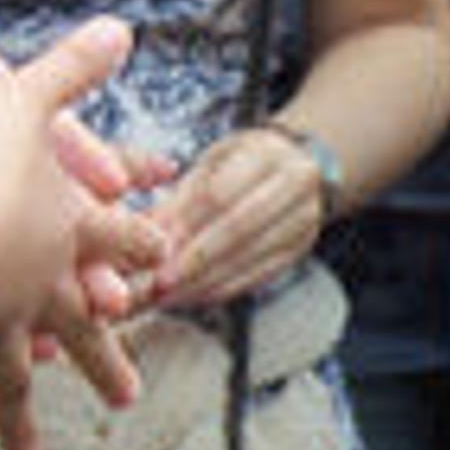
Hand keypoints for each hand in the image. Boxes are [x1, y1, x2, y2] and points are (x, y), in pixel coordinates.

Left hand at [150, 126, 330, 310]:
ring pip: (248, 258)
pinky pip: (258, 276)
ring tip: (170, 294)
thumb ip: (184, 194)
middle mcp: (294, 188)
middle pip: (237, 230)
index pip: (220, 194)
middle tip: (160, 281)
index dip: (185, 223)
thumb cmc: (243, 160)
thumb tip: (146, 228)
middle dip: (194, 259)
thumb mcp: (214, 161)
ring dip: (205, 281)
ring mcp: (302, 222)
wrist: (298, 166)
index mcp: (268, 155)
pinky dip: (223, 288)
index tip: (153, 246)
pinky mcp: (298, 251)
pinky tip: (195, 295)